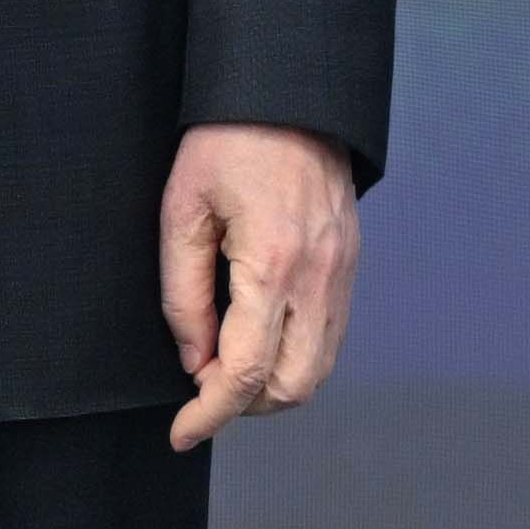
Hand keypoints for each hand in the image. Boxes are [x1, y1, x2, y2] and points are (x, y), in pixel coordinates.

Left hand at [160, 121, 358, 448]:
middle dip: (244, 404)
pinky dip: (295, 356)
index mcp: (273, 265)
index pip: (245, 372)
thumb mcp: (182, 211)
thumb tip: (193, 359)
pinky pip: (329, 336)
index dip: (210, 412)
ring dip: (272, 385)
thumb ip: (183, 293)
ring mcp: (341, 274)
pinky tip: (258, 337)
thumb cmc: (224, 142)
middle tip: (200, 390)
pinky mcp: (348, 264)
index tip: (181, 433)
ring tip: (225, 365)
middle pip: (292, 386)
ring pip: (318, 369)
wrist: (287, 95)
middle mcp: (318, 279)